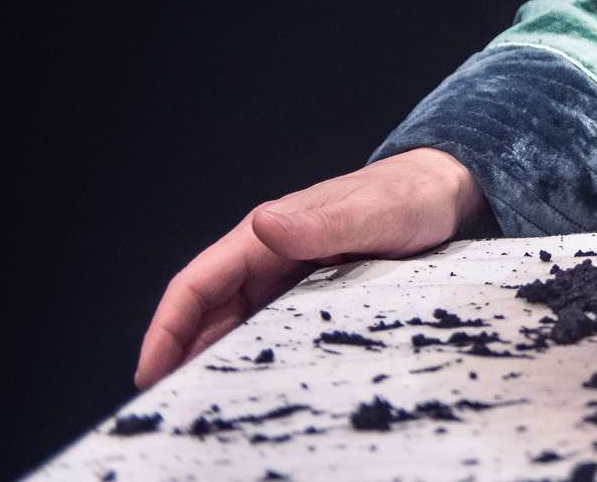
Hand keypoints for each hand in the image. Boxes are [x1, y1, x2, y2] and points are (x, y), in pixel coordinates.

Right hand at [134, 147, 487, 388]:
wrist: (446, 191)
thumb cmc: (409, 196)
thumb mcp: (371, 211)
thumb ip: (322, 222)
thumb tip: (264, 226)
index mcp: (268, 234)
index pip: (199, 282)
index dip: (167, 327)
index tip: (150, 371)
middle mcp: (270, 254)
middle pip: (209, 310)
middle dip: (181, 354)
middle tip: (170, 405)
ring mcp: (290, 275)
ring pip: (236, 322)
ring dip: (213, 357)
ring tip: (203, 402)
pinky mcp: (314, 291)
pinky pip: (270, 326)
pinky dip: (253, 352)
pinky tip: (254, 381)